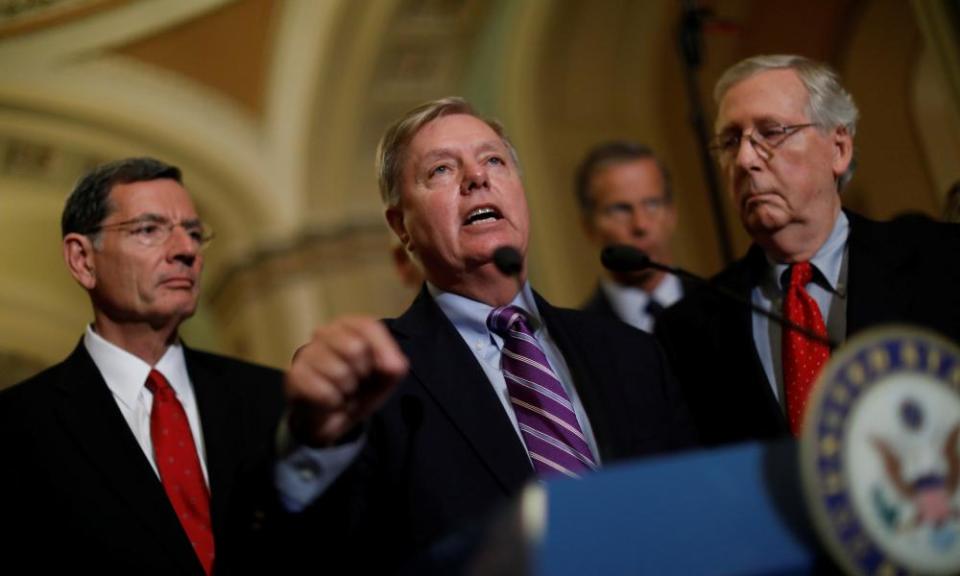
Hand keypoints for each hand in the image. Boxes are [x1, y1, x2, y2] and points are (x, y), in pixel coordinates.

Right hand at [285, 316, 407, 446]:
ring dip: (348, 390)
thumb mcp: (385, 378)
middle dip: (363, 373)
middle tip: (357, 381)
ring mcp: (306, 353)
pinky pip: (325, 392)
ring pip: (340, 373)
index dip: (382, 350)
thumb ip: (395, 367)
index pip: (368, 326)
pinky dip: (334, 402)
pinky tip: (329, 400)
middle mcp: (324, 332)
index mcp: (349, 326)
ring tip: (342, 391)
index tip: (387, 370)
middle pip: (355, 348)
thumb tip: (394, 365)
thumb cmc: (360, 389)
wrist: (330, 418)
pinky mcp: (294, 376)